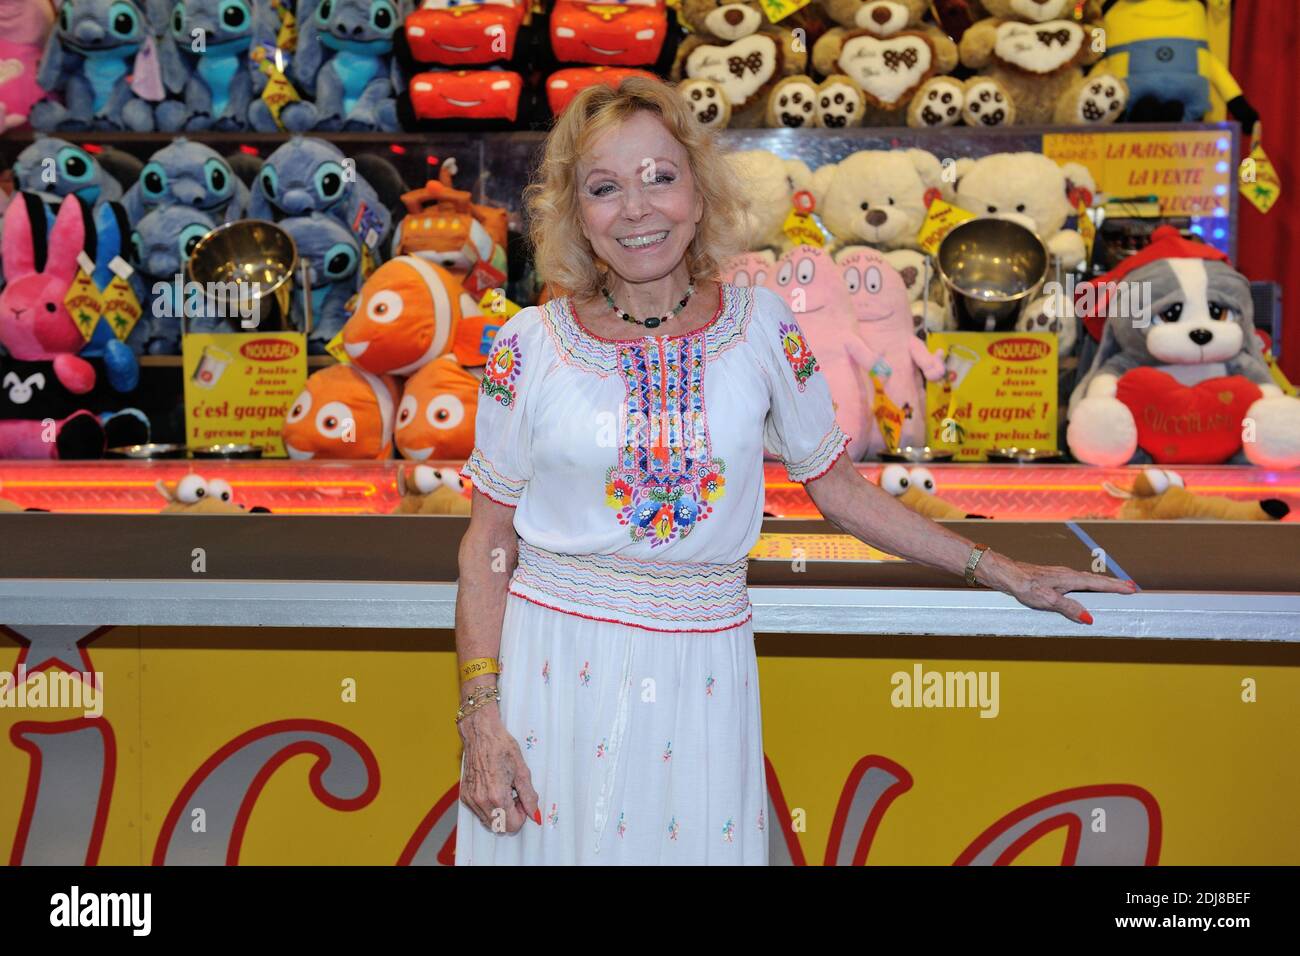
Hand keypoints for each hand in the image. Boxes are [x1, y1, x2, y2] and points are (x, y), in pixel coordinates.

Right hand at [458, 705, 539, 834]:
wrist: (481, 733)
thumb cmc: (501, 747)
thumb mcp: (522, 770)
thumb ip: (529, 796)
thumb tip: (535, 813)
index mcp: (497, 795)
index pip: (512, 825)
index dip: (522, 816)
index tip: (522, 801)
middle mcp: (481, 800)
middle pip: (500, 827)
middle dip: (510, 816)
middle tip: (514, 795)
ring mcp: (471, 799)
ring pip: (489, 822)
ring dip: (499, 812)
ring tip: (504, 790)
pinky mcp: (465, 796)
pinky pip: (479, 812)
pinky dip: (489, 807)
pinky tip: (493, 788)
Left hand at [994, 557, 1137, 624]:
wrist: (1005, 574)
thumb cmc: (1023, 585)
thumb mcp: (1046, 600)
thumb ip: (1068, 608)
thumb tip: (1088, 617)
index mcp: (1069, 578)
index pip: (1098, 583)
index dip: (1115, 587)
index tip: (1132, 589)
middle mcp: (1067, 574)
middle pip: (1096, 580)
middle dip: (1114, 584)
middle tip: (1132, 587)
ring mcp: (1060, 575)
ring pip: (1087, 580)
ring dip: (1102, 584)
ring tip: (1115, 588)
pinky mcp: (1052, 578)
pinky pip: (1077, 582)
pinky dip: (1089, 585)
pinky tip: (1086, 590)